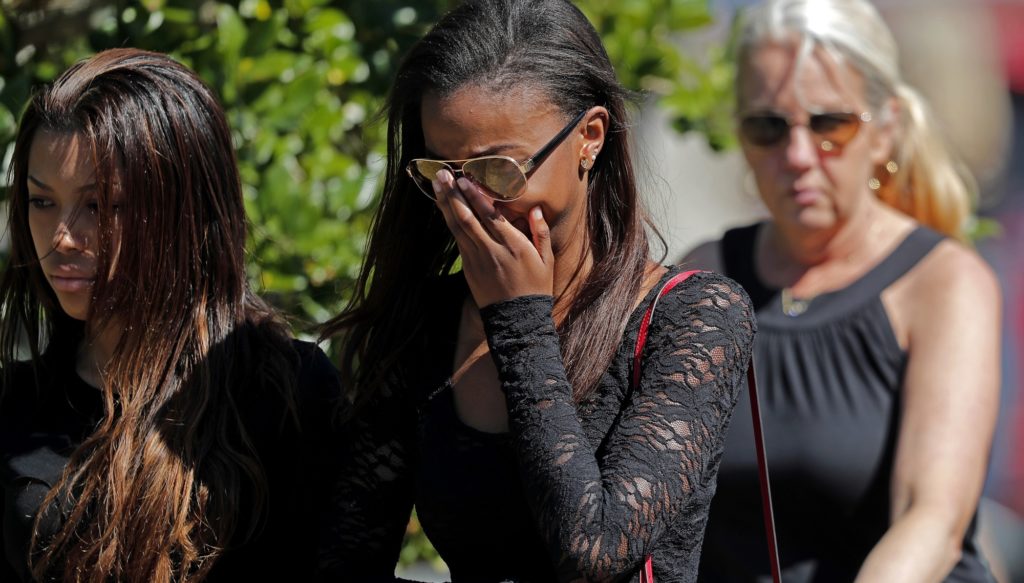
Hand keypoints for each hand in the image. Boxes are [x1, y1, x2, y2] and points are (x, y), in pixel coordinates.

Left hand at [432, 170, 553, 307]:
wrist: (518, 320)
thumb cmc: (536, 288)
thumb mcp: (546, 261)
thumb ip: (541, 232)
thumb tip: (534, 208)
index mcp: (514, 246)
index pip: (491, 215)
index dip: (476, 196)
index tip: (465, 178)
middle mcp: (493, 251)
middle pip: (468, 218)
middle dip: (454, 194)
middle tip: (443, 174)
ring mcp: (477, 260)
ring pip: (458, 227)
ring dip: (446, 204)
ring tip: (437, 185)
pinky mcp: (469, 268)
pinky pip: (458, 240)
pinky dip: (449, 222)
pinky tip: (443, 208)